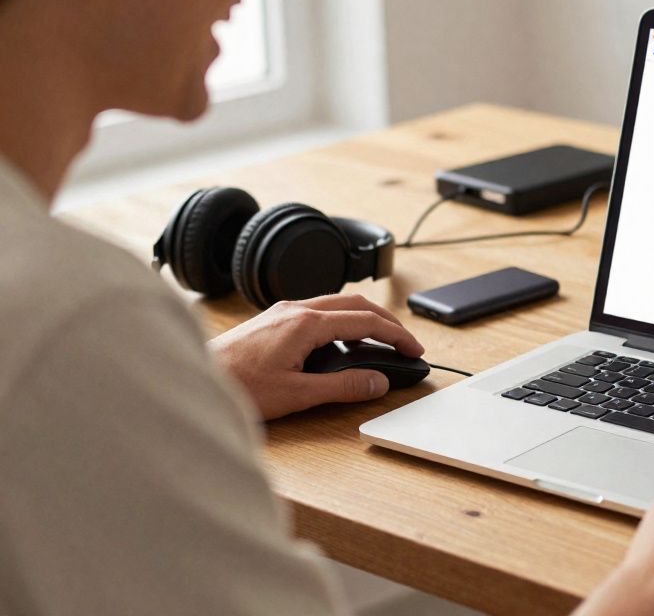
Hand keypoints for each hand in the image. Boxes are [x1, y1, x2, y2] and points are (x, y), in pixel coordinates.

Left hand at [207, 294, 424, 419]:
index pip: (366, 322)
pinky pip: (317, 310)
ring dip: (363, 319)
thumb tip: (377, 382)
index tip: (414, 350)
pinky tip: (340, 341)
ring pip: (336, 304)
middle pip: (355, 304)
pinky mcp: (270, 320)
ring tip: (379, 342)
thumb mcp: (297, 394)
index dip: (397, 336)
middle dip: (386, 322)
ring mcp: (281, 311)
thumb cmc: (235, 387)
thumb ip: (343, 386)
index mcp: (305, 323)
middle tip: (405, 343)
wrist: (193, 381)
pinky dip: (340, 321)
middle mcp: (294, 309)